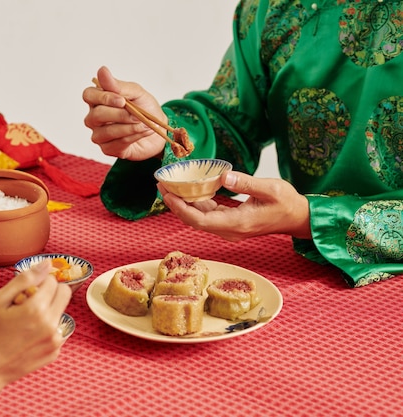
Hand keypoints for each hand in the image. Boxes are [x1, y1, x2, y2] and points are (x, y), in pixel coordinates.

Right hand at [0, 260, 71, 415]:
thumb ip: (24, 279)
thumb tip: (46, 264)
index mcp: (37, 309)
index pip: (53, 281)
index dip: (38, 282)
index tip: (24, 292)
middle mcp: (51, 324)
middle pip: (64, 294)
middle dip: (49, 293)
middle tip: (28, 302)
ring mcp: (55, 341)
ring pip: (60, 312)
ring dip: (47, 311)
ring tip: (23, 323)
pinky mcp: (54, 352)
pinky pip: (56, 331)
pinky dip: (45, 329)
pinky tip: (26, 337)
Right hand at [82, 66, 165, 160]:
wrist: (158, 128)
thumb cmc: (145, 107)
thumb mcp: (136, 93)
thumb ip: (119, 85)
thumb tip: (102, 71)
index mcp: (98, 99)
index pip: (88, 95)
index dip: (103, 98)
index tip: (122, 100)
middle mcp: (94, 118)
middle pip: (96, 116)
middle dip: (119, 115)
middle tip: (137, 115)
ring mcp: (99, 135)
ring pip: (105, 132)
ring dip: (128, 127)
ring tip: (144, 124)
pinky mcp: (108, 149)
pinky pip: (116, 144)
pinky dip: (132, 137)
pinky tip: (142, 131)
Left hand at [158, 171, 311, 240]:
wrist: (297, 218)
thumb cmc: (286, 203)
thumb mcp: (270, 188)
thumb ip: (246, 183)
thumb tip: (224, 176)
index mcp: (237, 223)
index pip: (201, 220)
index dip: (181, 209)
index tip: (168, 194)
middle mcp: (229, 230)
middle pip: (194, 221)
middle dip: (175, 205)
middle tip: (161, 186)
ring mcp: (229, 229)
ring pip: (198, 220)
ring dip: (183, 205)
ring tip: (169, 187)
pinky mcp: (229, 224)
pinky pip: (207, 216)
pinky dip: (195, 205)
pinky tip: (188, 191)